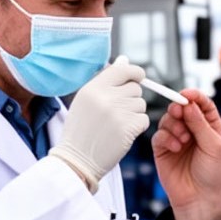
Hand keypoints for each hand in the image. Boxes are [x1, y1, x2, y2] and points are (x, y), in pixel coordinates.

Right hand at [50, 56, 147, 192]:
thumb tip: (124, 60)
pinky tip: (122, 133)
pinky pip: (144, 119)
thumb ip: (105, 80)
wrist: (77, 159)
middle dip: (131, 98)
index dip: (134, 73)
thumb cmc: (80, 130)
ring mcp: (119, 112)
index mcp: (94, 87)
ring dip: (134, 113)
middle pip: (135, 88)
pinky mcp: (129, 127)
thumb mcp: (86, 100)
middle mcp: (106, 97)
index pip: (124, 69)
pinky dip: (137, 127)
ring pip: (141, 104)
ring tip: (116, 124)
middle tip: (118, 112)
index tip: (137, 78)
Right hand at [152, 89, 220, 219]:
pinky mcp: (163, 150)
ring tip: (183, 140)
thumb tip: (189, 104)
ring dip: (174, 125)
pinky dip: (166, 138)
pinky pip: (159, 135)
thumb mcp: (214, 146)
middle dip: (179, 108)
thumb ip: (201, 124)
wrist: (200, 199)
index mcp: (209, 126)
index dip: (194, 96)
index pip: (201, 104)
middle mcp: (192, 130)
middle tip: (180, 113)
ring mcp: (176, 139)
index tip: (187, 95)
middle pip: (181, 108)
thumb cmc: (213, 174)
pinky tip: (175, 148)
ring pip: (168, 120)